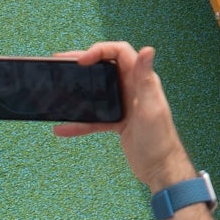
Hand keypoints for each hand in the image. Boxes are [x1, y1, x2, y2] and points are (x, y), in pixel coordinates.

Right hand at [50, 41, 190, 195]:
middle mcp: (132, 88)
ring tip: (59, 85)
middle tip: (62, 62)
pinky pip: (94, 118)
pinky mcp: (117, 121)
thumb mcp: (151, 107)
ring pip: (97, 91)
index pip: (120, 52)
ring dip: (78, 89)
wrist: (160, 169)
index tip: (83, 60)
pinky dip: (79, 122)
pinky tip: (63, 127)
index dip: (100, 50)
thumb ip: (146, 79)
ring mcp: (124, 104)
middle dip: (83, 64)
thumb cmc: (160, 140)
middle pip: (105, 68)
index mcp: (141, 81)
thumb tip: (148, 50)